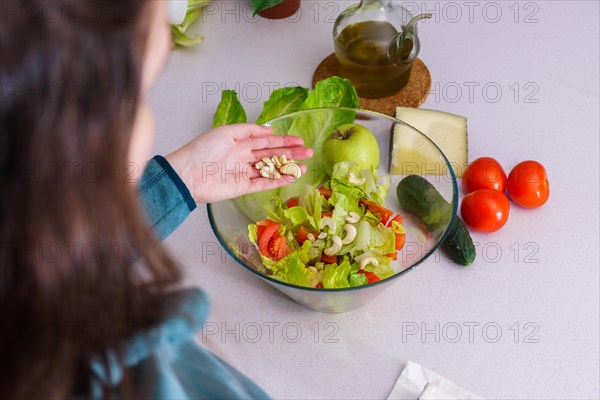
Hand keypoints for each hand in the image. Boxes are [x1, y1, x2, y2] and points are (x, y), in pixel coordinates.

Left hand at [166, 124, 312, 202]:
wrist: (188, 173)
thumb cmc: (203, 149)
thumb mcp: (226, 132)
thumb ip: (249, 131)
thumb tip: (269, 130)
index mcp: (239, 142)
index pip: (266, 141)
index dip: (284, 140)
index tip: (299, 140)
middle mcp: (243, 157)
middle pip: (272, 155)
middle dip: (290, 153)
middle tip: (308, 153)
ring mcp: (244, 173)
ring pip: (270, 170)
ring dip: (287, 168)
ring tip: (303, 167)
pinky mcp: (242, 187)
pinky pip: (263, 184)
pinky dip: (277, 181)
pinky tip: (290, 178)